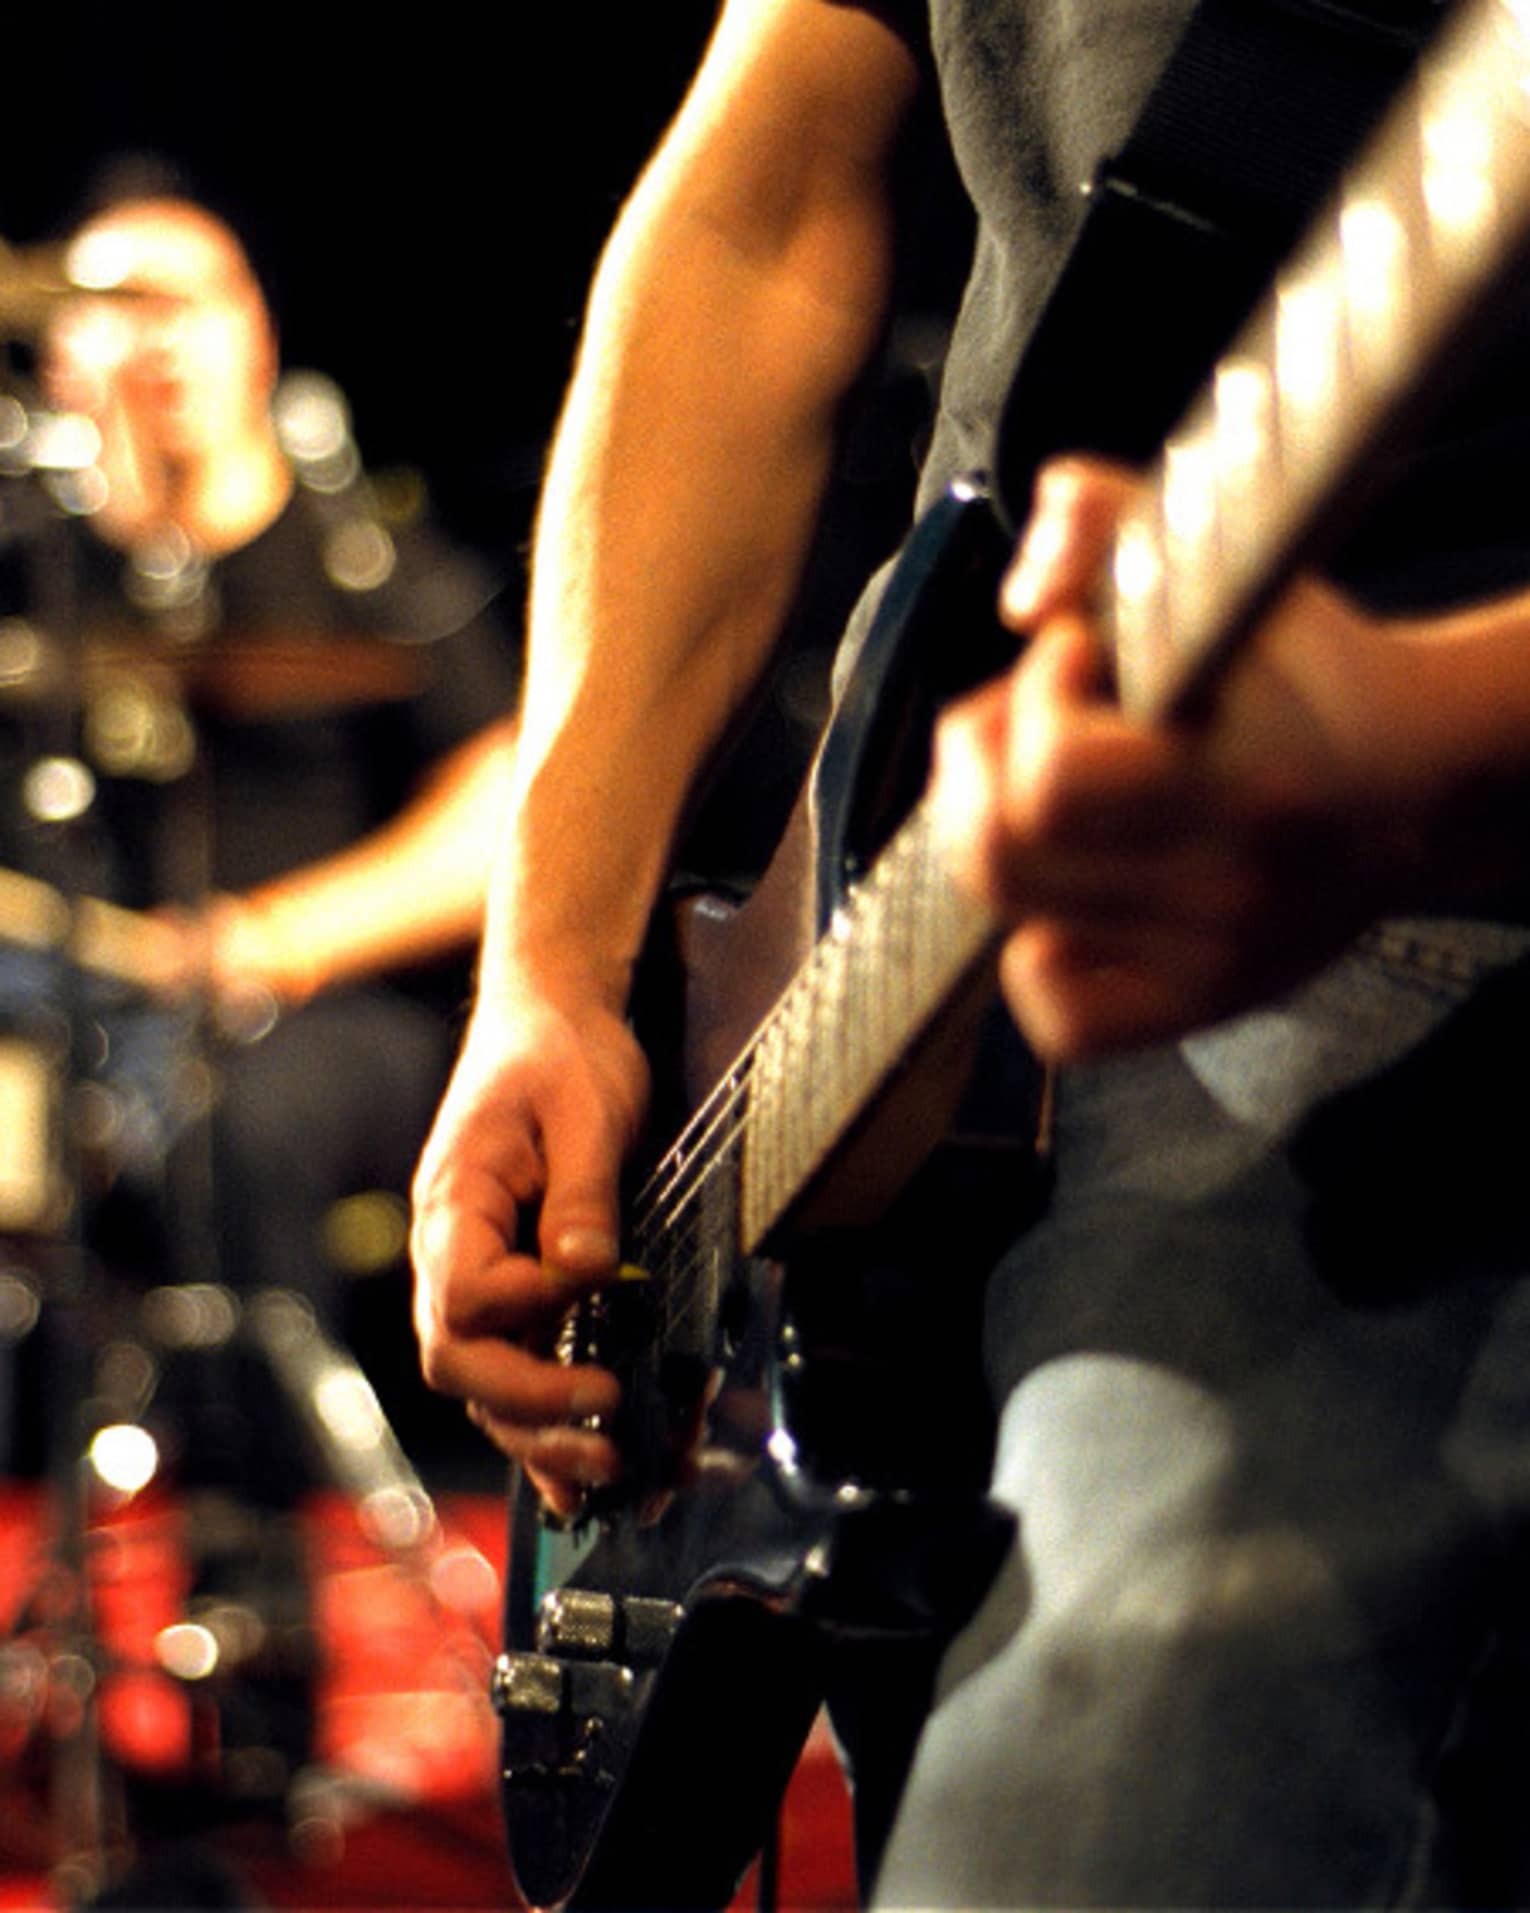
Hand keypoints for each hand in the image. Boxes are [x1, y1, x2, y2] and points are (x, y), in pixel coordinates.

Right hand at [410, 982, 648, 1517]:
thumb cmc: (560, 1054)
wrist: (548, 1021)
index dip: (525, 1318)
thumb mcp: (584, 1108)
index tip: (597, 1308)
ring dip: (536, 1434)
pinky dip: (536, 1425)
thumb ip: (581, 1193)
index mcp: (456, 1204)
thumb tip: (586, 1272)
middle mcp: (450, 1251)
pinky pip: (509, 1367)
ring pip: (481, 1380)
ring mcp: (475, 1273)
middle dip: (529, 1409)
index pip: (464, 1296)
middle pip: (458, 1359)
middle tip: (605, 1435)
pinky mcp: (513, 1286)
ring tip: (605, 1473)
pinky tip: (572, 1478)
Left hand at [930, 458, 1454, 1056]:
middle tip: (1023, 717)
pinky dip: (1035, 957)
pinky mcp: (1198, 1006)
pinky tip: (1067, 896)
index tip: (1073, 655)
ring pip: (1011, 918)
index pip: (1053, 781)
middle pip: (999, 856)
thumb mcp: (1224, 561)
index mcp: (1245, 784)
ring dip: (995, 834)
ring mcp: (1212, 962)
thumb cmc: (1308, 674)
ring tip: (1044, 786)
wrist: (1420, 784)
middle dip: (979, 765)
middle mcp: (1228, 892)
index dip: (1032, 701)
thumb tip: (1018, 601)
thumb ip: (1103, 520)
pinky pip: (1059, 1018)